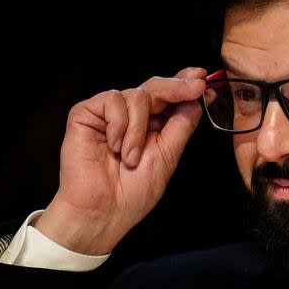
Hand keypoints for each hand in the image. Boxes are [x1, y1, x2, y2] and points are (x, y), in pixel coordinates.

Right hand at [34, 67, 207, 254]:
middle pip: (156, 87)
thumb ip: (181, 125)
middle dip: (177, 87)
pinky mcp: (86, 114)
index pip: (169, 97)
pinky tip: (113, 145)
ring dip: (139, 129)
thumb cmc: (133, 192)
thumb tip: (197, 99)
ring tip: (130, 156)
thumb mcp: (168, 156)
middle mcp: (132, 117)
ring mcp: (109, 114)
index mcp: (152, 126)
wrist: (102, 211)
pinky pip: (112, 100)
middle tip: (195, 88)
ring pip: (137, 95)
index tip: (202, 77)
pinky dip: (118, 124)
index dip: (184, 83)